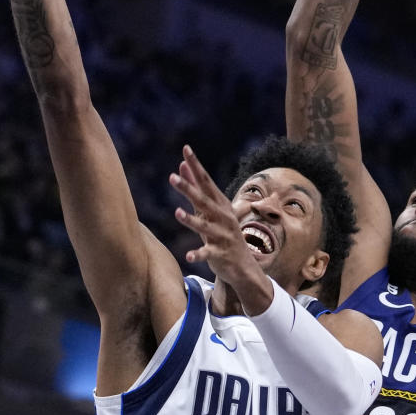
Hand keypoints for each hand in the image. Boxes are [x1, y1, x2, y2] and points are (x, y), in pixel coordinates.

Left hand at [170, 146, 268, 304]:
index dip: (196, 165)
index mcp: (219, 204)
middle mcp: (222, 217)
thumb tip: (181, 165)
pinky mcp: (220, 254)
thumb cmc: (223, 233)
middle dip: (188, 189)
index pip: (205, 181)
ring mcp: (222, 236)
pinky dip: (198, 255)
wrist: (243, 265)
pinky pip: (207, 254)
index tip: (186, 149)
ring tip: (177, 213)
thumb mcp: (210, 210)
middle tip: (172, 177)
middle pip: (203, 201)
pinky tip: (188, 256)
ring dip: (191, 220)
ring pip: (205, 227)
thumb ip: (195, 188)